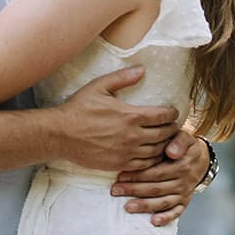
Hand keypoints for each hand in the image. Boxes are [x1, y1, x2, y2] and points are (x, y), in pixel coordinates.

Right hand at [52, 68, 180, 173]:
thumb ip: (122, 78)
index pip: (163, 116)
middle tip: (172, 125)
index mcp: (130, 116)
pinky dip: (153, 160)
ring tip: (165, 139)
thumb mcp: (99, 86)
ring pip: (157, 151)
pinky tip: (152, 154)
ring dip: (164, 145)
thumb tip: (142, 69)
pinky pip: (144, 165)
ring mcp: (127, 153)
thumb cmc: (79, 109)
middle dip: (171, 129)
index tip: (173, 112)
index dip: (172, 113)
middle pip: (164, 134)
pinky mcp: (119, 165)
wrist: (61, 135)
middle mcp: (132, 136)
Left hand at [113, 133, 210, 226]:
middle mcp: (183, 181)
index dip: (138, 175)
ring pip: (163, 202)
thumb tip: (171, 152)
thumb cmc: (184, 145)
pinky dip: (166, 217)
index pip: (157, 172)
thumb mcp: (184, 137)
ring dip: (145, 206)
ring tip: (127, 207)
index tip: (121, 176)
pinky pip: (176, 211)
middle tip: (115, 191)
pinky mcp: (185, 201)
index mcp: (181, 165)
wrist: (200, 158)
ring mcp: (184, 193)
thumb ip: (178, 141)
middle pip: (156, 188)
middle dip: (134, 190)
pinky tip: (154, 221)